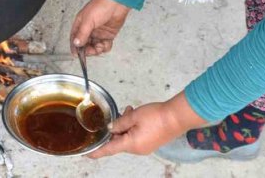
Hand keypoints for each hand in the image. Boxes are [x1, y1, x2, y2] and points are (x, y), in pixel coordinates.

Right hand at [70, 0, 130, 55]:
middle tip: (91, 51)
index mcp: (81, 24)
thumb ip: (82, 33)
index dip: (75, 46)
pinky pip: (104, 45)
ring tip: (99, 47)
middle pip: (85, 44)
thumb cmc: (101, 6)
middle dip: (87, 49)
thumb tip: (76, 43)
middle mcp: (89, 29)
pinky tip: (105, 44)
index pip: (75, 37)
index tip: (76, 54)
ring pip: (94, 46)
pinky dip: (105, 47)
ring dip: (97, 49)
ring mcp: (98, 33)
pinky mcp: (108, 35)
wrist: (117, 3)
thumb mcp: (88, 20)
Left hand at [88, 92, 206, 158]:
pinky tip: (136, 115)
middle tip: (119, 114)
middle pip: (119, 141)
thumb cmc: (156, 116)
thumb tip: (111, 128)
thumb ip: (119, 122)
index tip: (87, 153)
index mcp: (131, 144)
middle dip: (116, 129)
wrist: (177, 117)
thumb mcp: (134, 116)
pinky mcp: (151, 143)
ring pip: (128, 137)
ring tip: (130, 111)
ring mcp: (145, 147)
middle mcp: (137, 149)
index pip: (109, 150)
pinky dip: (133, 128)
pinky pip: (136, 137)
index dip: (97, 151)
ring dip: (126, 126)